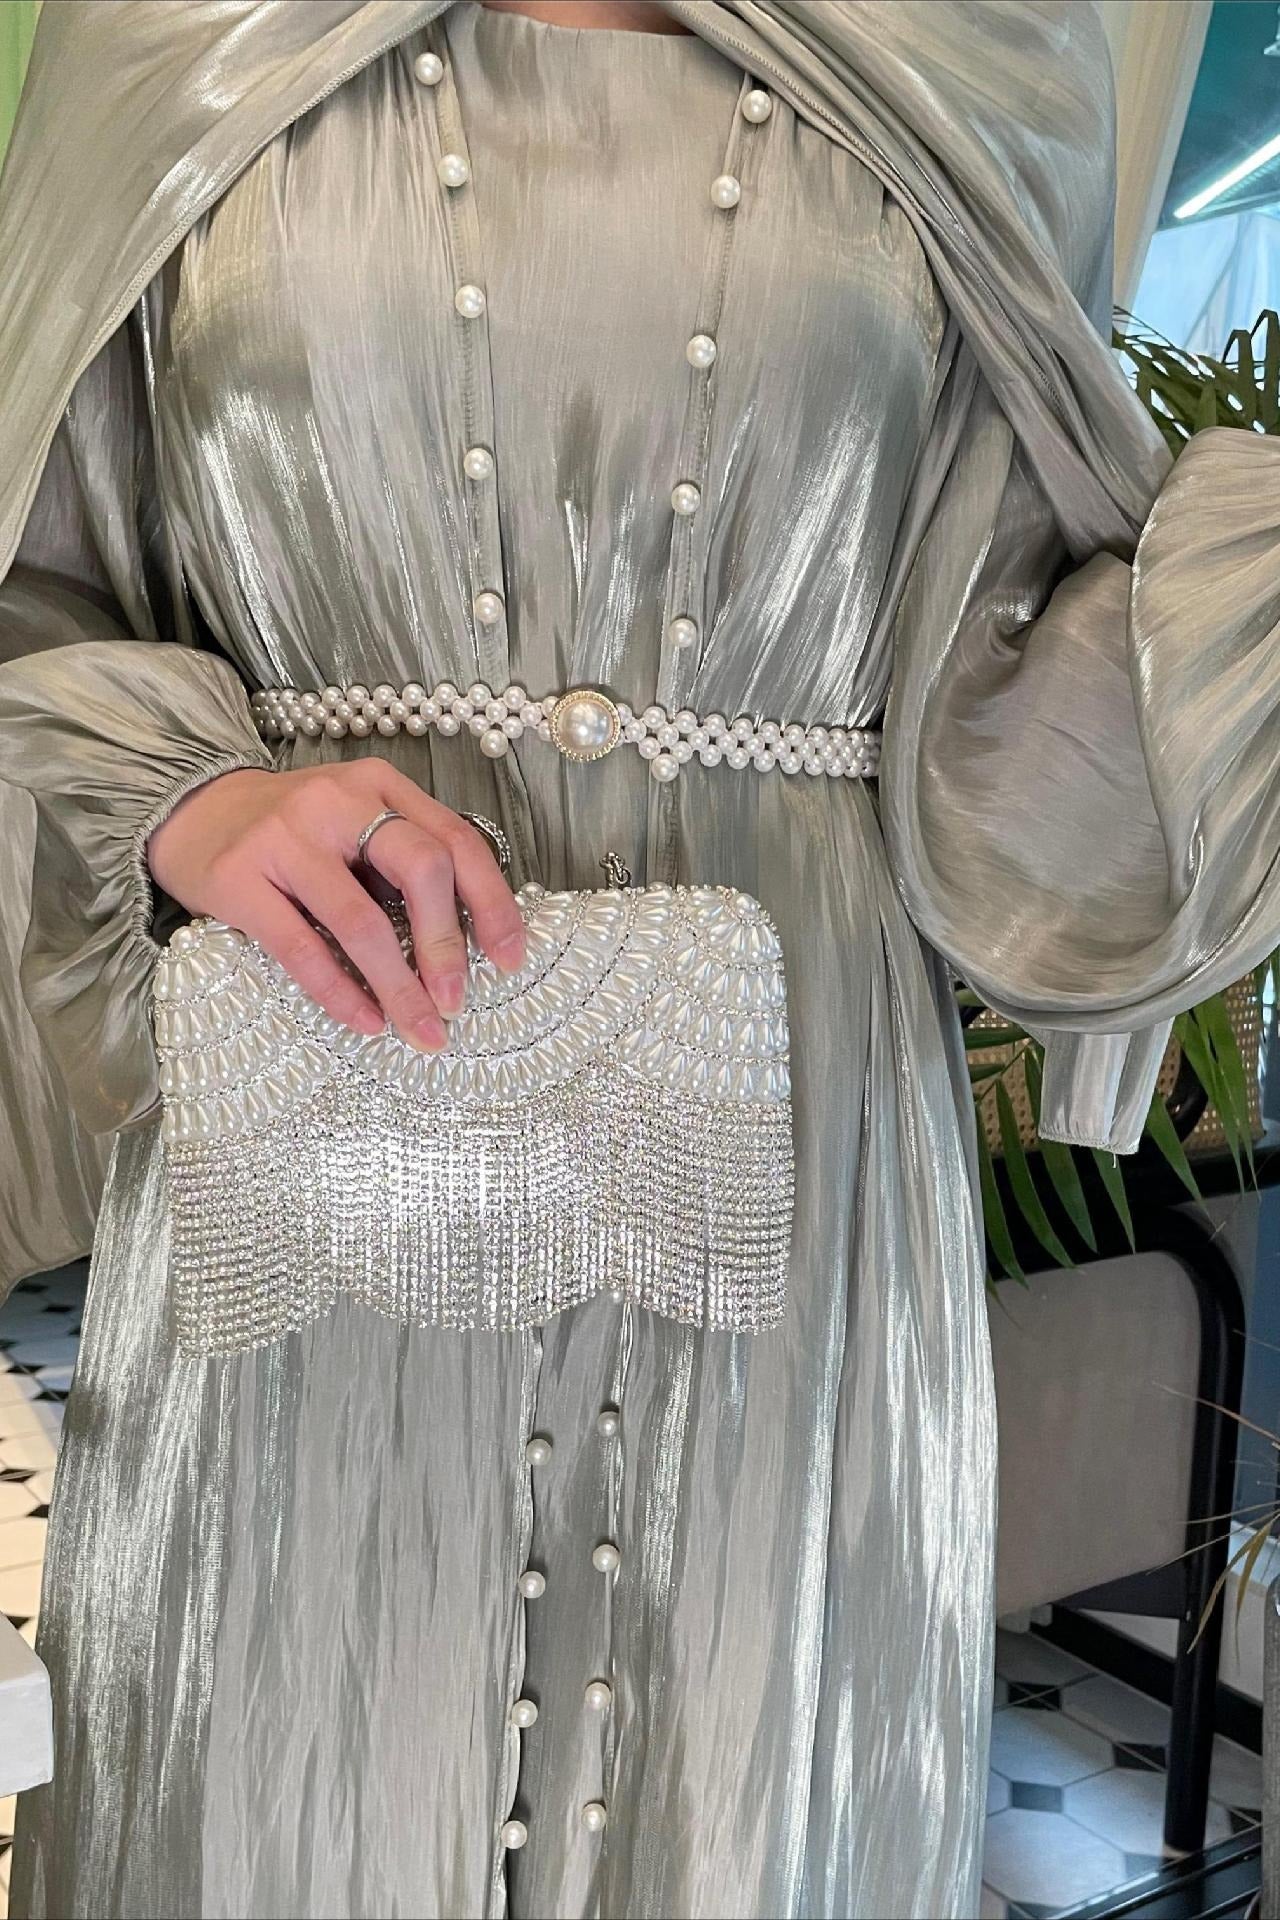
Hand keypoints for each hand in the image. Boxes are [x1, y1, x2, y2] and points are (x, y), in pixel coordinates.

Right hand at [147, 762, 525, 1050]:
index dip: (492, 904)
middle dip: (448, 944)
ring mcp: (285, 839)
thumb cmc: (293, 831)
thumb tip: (470, 938)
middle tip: (457, 1001)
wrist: (190, 812)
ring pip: (362, 920)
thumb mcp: (356, 822)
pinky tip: (366, 1022)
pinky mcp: (239, 880)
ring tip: (421, 1029)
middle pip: (421, 867)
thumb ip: (404, 858)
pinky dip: (340, 993)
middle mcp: (338, 802)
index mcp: (380, 786)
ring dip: (400, 985)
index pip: (457, 840)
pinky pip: (301, 948)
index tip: (509, 960)